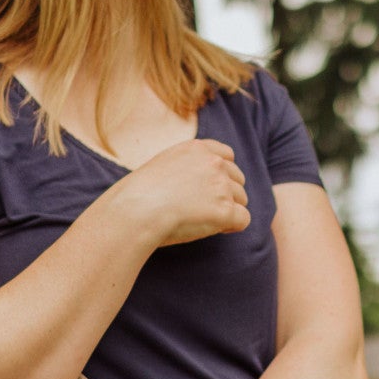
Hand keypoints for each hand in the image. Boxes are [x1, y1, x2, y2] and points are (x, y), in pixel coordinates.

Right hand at [109, 138, 249, 246]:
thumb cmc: (139, 194)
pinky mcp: (225, 210)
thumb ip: (185, 166)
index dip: (222, 174)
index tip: (210, 189)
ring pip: (241, 200)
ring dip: (229, 210)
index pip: (227, 155)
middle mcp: (213, 163)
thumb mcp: (162, 165)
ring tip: (205, 221)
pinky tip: (216, 230)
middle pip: (237, 179)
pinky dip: (233, 226)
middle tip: (206, 210)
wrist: (135, 210)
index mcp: (197, 148)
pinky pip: (243, 220)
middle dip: (227, 194)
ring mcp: (221, 186)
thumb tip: (197, 185)